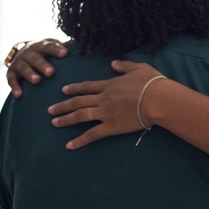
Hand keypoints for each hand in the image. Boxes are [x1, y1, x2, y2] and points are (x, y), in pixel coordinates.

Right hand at [6, 39, 69, 97]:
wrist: (24, 52)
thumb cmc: (46, 52)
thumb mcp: (53, 46)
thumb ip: (64, 47)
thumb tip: (81, 45)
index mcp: (41, 46)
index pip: (49, 46)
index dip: (56, 49)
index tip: (65, 53)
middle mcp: (29, 53)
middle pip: (36, 58)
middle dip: (43, 65)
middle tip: (51, 72)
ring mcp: (19, 63)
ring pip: (24, 68)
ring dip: (30, 74)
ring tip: (38, 81)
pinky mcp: (11, 73)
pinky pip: (12, 80)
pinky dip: (15, 87)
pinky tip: (20, 95)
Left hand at [48, 60, 165, 149]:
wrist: (158, 100)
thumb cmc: (152, 83)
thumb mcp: (139, 68)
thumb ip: (124, 65)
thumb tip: (113, 63)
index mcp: (109, 85)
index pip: (87, 87)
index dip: (74, 88)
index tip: (63, 90)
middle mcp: (103, 98)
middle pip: (78, 101)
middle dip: (63, 105)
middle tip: (50, 109)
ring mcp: (105, 113)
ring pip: (80, 116)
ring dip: (65, 119)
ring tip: (54, 122)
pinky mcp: (111, 127)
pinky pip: (92, 134)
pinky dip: (79, 140)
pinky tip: (69, 145)